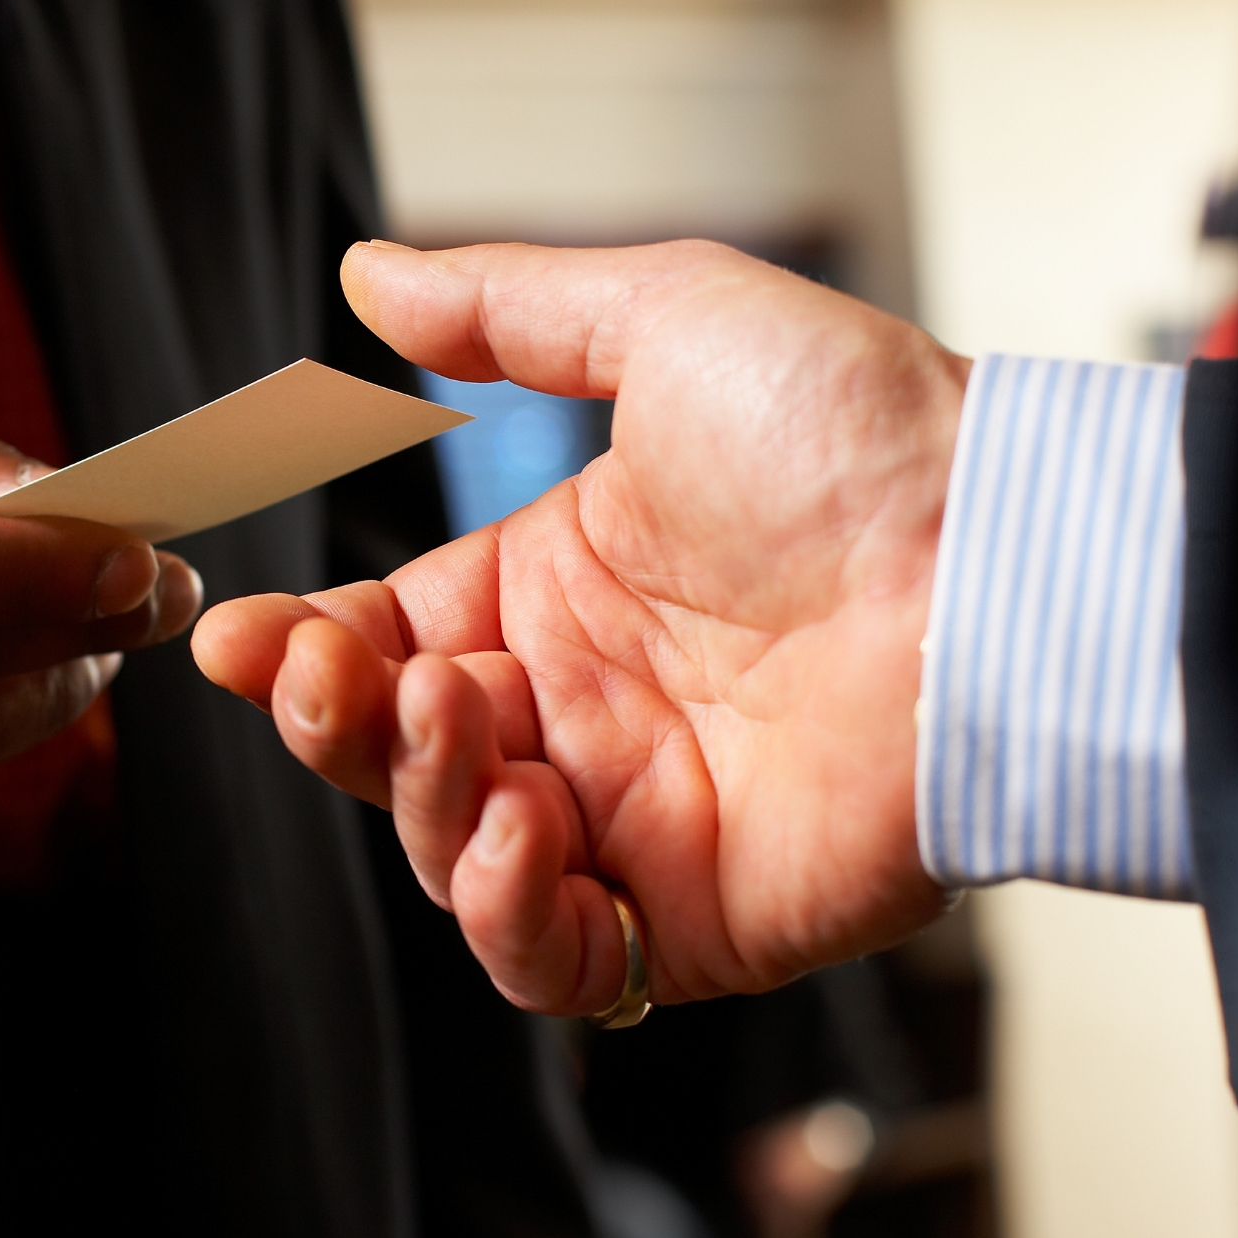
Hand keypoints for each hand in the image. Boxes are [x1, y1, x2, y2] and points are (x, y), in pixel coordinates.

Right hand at [193, 241, 963, 1014]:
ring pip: (451, 862)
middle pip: (393, 761)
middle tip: (328, 672)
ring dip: (422, 801)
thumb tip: (370, 273)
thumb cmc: (864, 438)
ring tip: (468, 719)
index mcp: (554, 595)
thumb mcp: (667, 324)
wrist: (1000, 566)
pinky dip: (511, 916)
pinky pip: (559, 964)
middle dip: (335, 723)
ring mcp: (631, 823)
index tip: (236, 633)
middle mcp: (578, 715)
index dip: (298, 651)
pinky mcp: (693, 917)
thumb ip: (503, 308)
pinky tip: (525, 827)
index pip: (381, 646)